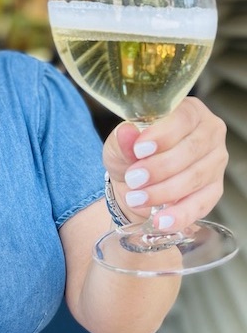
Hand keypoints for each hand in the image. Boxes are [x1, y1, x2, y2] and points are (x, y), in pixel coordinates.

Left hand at [102, 97, 227, 230]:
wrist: (132, 182)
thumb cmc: (129, 153)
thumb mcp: (118, 143)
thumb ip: (122, 139)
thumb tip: (126, 133)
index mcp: (188, 111)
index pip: (182, 119)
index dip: (162, 135)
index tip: (139, 150)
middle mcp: (209, 133)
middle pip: (191, 150)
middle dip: (160, 168)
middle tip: (133, 179)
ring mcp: (215, 162)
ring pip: (196, 177)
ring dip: (165, 191)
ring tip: (137, 199)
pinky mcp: (215, 190)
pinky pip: (202, 204)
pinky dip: (180, 214)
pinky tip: (161, 221)